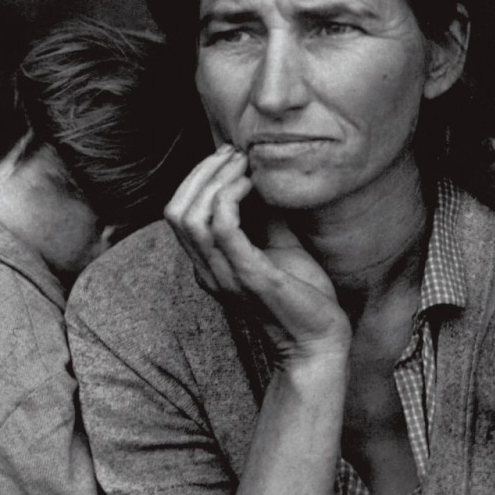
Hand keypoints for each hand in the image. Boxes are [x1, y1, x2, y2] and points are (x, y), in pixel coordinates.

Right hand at [165, 144, 350, 360]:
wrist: (319, 341)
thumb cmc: (302, 295)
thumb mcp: (277, 246)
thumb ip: (262, 216)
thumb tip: (259, 176)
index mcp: (209, 265)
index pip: (177, 214)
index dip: (196, 178)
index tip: (227, 157)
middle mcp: (208, 272)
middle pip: (175, 211)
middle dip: (201, 172)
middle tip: (233, 153)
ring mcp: (225, 276)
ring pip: (191, 216)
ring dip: (215, 179)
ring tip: (243, 164)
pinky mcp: (249, 277)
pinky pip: (222, 228)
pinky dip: (231, 197)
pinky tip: (253, 185)